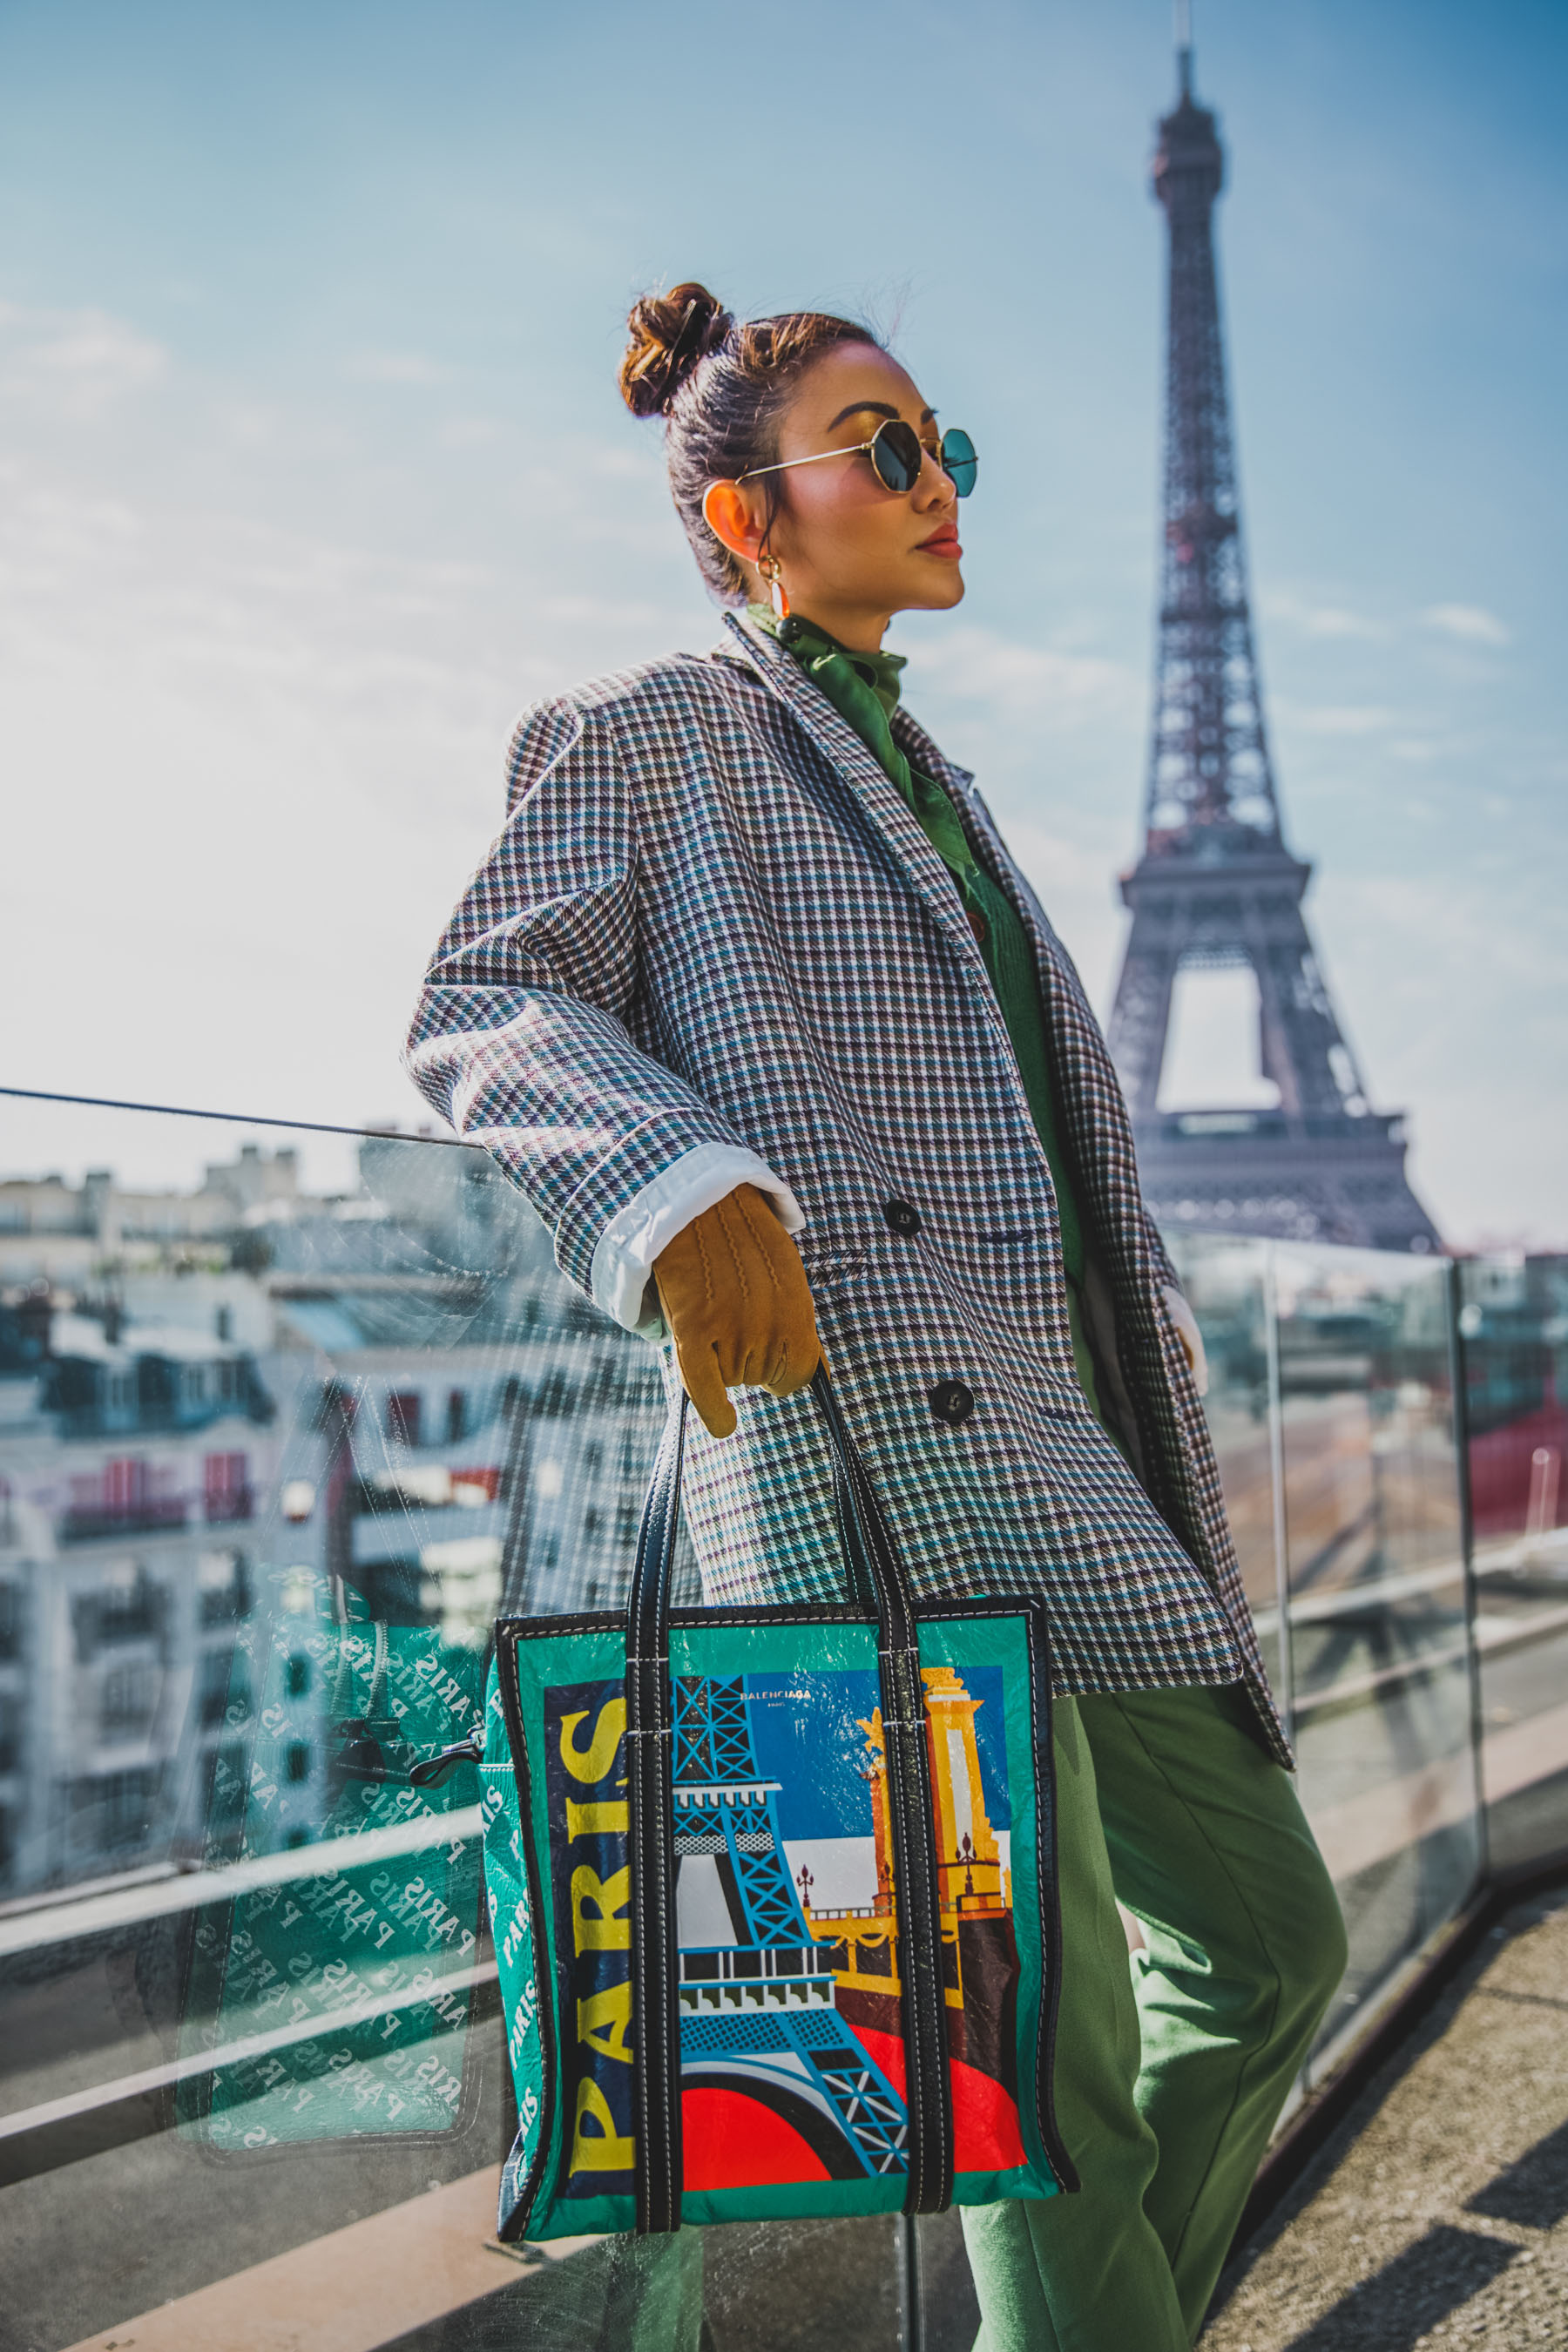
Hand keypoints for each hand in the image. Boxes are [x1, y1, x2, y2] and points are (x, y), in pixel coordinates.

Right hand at [653, 1184, 820, 1438]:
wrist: (700, 1200)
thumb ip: (800, 1322)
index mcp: (799, 1311)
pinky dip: (713, 1408)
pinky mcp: (695, 1328)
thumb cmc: (743, 1237)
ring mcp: (733, 1328)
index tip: (770, 1363)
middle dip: (748, 1359)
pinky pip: (704, 1386)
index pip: (800, 1374)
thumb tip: (822, 1372)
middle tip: (730, 1318)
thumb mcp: (788, 1274)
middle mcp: (771, 1326)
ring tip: (710, 1314)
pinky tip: (724, 1424)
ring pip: (729, 1377)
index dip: (782, 1371)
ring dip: (719, 1361)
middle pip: (760, 1377)